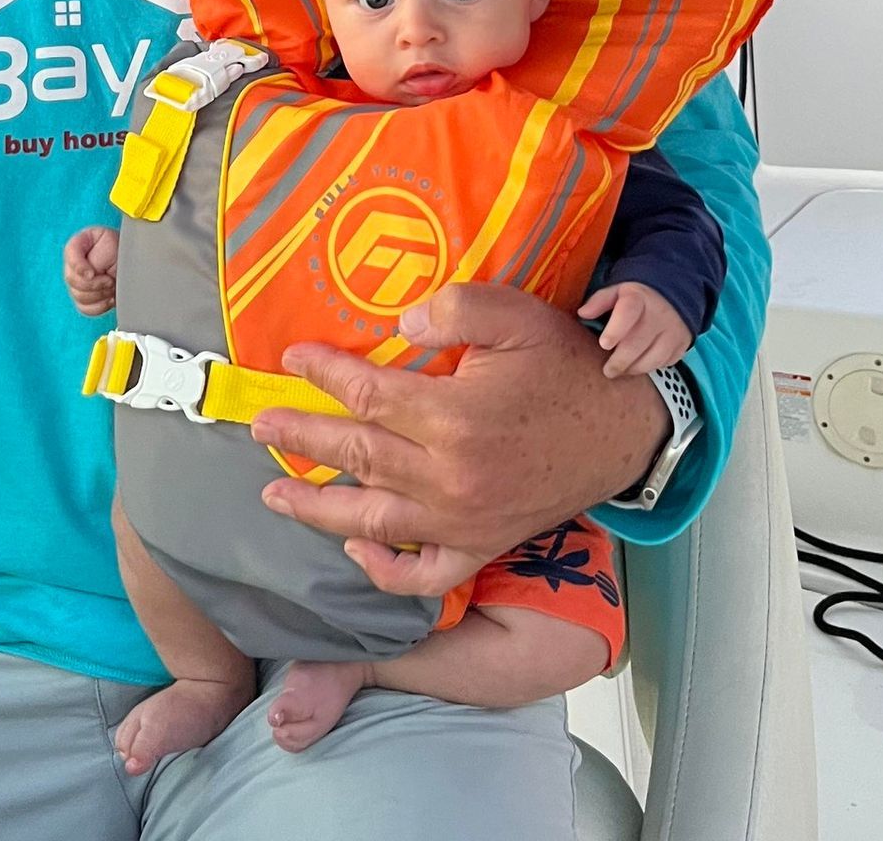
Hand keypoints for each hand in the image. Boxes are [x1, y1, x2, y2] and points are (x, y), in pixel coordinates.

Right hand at [63, 226, 118, 316]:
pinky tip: (110, 297)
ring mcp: (77, 282)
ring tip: (112, 286)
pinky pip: (85, 308)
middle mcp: (74, 263)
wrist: (133, 264)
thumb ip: (99, 253)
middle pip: (72, 279)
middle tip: (110, 280)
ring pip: (78, 296)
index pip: (70, 253)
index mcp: (80, 244)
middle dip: (95, 284)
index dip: (79, 267)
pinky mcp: (84, 298)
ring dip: (100, 294)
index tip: (92, 274)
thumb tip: (89, 276)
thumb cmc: (124, 249)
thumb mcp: (113, 242)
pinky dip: (100, 306)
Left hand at [250, 284, 668, 595]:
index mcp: (454, 416)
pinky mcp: (483, 544)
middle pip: (356, 458)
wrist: (623, 426)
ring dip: (317, 510)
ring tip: (274, 495)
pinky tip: (354, 553)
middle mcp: (451, 477)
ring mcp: (465, 520)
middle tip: (259, 425)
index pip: (366, 394)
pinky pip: (425, 574)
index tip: (291, 358)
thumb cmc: (564, 364)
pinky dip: (386, 572)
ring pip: (374, 522)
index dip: (323, 373)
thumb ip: (454, 309)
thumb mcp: (515, 314)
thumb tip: (398, 323)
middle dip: (301, 440)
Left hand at [576, 281, 692, 377]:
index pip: (629, 312)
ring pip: (653, 358)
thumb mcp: (617, 291)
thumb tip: (582, 313)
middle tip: (607, 371)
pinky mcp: (681, 345)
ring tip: (620, 371)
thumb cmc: (637, 298)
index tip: (604, 344)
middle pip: (639, 342)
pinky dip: (650, 368)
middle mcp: (659, 314)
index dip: (616, 329)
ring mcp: (673, 331)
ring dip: (634, 368)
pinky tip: (638, 366)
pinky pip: (665, 363)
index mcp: (639, 298)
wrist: (672, 297)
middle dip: (620, 361)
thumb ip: (599, 301)